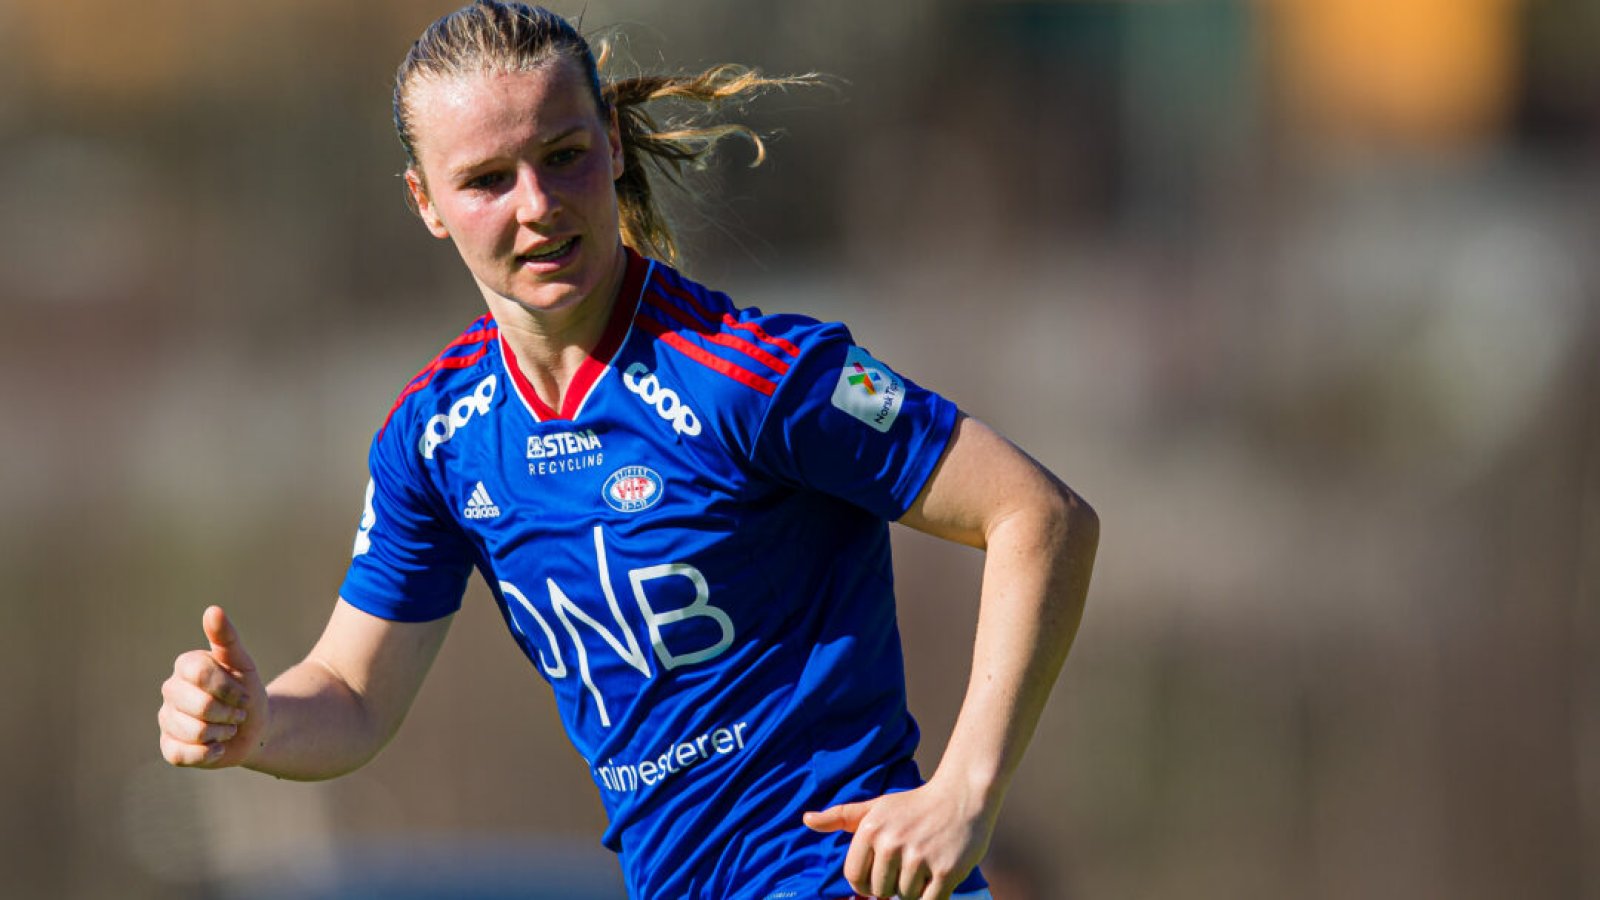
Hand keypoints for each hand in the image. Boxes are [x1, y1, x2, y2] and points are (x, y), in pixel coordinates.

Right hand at [158, 606, 267, 767]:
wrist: (254, 728)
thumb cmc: (247, 691)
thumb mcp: (243, 664)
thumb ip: (227, 638)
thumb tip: (213, 610)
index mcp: (186, 666)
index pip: (200, 673)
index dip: (229, 688)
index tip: (243, 694)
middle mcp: (170, 690)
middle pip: (199, 706)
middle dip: (228, 713)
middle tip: (237, 713)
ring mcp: (166, 718)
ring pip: (193, 732)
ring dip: (222, 733)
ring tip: (227, 728)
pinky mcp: (168, 746)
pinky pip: (180, 754)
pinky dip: (207, 754)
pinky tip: (216, 747)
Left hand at [803, 776, 995, 899]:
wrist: (963, 796)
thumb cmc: (914, 806)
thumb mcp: (876, 807)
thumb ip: (840, 816)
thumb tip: (806, 819)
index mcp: (871, 829)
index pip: (855, 878)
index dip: (867, 882)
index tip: (882, 872)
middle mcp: (891, 843)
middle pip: (880, 892)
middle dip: (894, 884)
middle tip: (910, 862)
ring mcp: (919, 857)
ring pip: (905, 898)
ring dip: (915, 889)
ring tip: (926, 863)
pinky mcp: (946, 871)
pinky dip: (933, 896)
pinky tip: (939, 875)